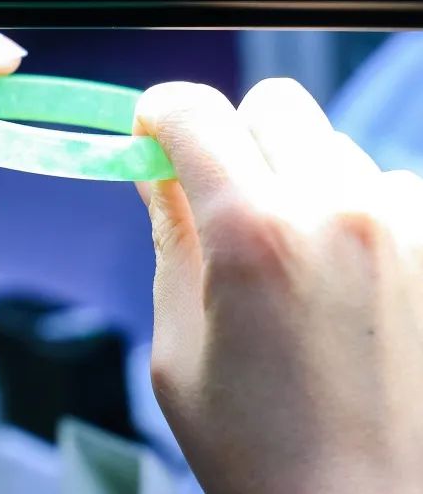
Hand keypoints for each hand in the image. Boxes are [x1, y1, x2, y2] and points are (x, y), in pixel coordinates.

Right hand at [135, 78, 422, 493]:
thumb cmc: (261, 448)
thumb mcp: (180, 343)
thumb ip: (169, 236)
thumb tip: (153, 169)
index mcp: (252, 235)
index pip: (195, 113)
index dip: (162, 112)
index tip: (153, 131)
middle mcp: (336, 209)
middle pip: (271, 104)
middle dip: (233, 137)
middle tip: (222, 194)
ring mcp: (404, 222)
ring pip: (327, 143)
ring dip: (295, 176)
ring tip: (292, 251)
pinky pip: (381, 182)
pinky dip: (351, 206)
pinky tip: (345, 271)